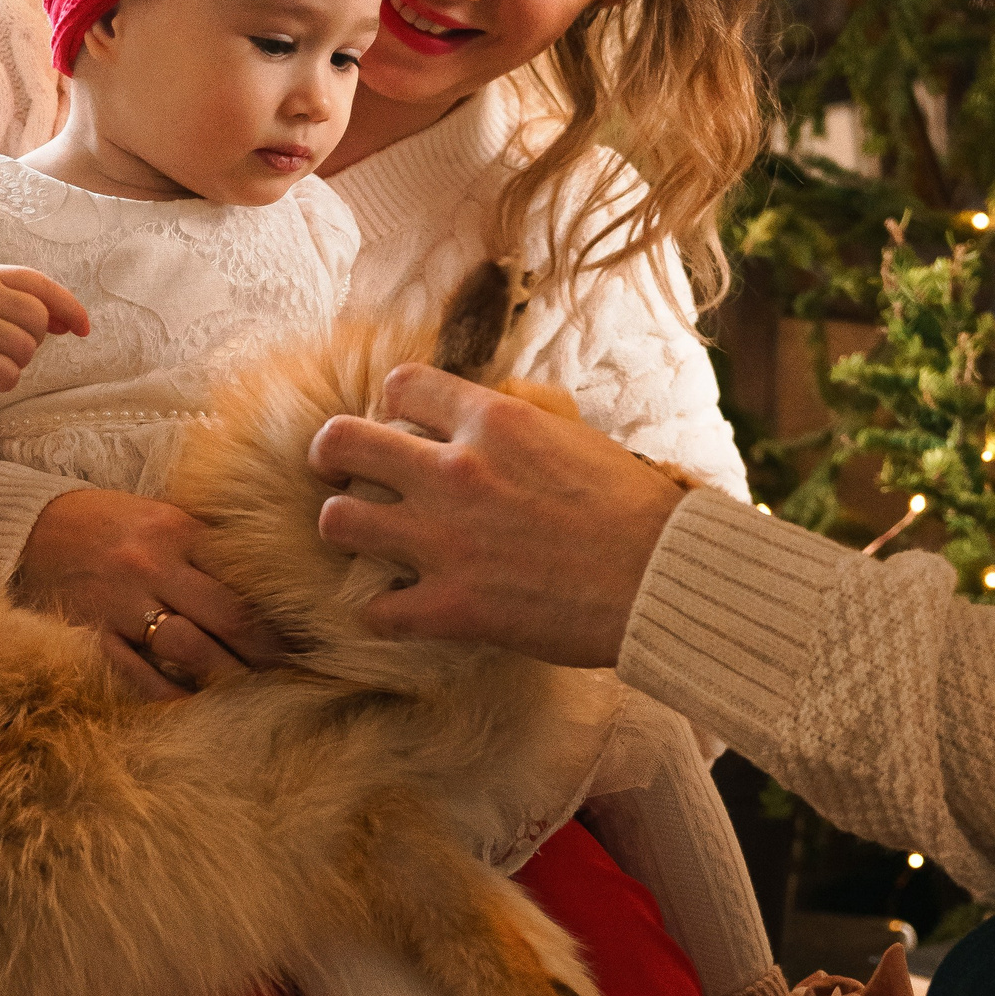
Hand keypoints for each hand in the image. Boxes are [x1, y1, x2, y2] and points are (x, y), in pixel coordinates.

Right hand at [0, 265, 87, 404]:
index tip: (84, 329)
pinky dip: (3, 381)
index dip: (67, 306)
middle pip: (37, 318)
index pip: (38, 283)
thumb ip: (27, 308)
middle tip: (5, 346)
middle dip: (33, 340)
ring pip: (25, 349)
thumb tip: (73, 321)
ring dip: (15, 362)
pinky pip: (8, 375)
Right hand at [14, 487, 284, 699]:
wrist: (29, 526)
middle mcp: (153, 566)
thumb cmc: (110, 524)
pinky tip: (196, 708)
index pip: (243, 575)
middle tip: (293, 672)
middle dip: (266, 650)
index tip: (308, 634)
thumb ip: (207, 543)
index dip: (280, 610)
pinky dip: (169, 695)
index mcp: (178, 531)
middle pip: (227, 616)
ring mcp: (120, 603)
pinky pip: (136, 675)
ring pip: (189, 649)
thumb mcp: (161, 515)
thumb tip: (270, 576)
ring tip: (255, 694)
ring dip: (227, 676)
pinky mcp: (90, 634)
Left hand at [308, 364, 685, 667]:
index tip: (400, 427)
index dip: (392, 406)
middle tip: (340, 473)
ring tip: (367, 540)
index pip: (399, 385)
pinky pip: (374, 608)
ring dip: (348, 529)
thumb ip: (518, 423)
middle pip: (340, 442)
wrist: (663, 577)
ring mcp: (446, 540)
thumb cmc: (635, 509)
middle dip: (331, 456)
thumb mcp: (574, 436)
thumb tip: (487, 415)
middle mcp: (456, 470)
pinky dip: (383, 611)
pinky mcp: (452, 606)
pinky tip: (401, 608)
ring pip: (337, 521)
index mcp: (493, 420)